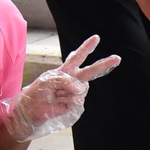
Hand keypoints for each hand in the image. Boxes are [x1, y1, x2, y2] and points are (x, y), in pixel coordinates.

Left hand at [5, 35, 120, 140]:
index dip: (87, 47)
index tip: (96, 38)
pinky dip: (67, 101)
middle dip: (104, 64)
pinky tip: (59, 102)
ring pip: (81, 88)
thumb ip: (63, 79)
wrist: (31, 111)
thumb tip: (77, 86)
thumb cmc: (36, 93)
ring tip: (56, 95)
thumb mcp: (47, 80)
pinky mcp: (75, 104)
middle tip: (117, 58)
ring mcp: (75, 92)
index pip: (77, 56)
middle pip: (91, 71)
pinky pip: (77, 100)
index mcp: (65, 70)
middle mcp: (72, 80)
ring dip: (66, 92)